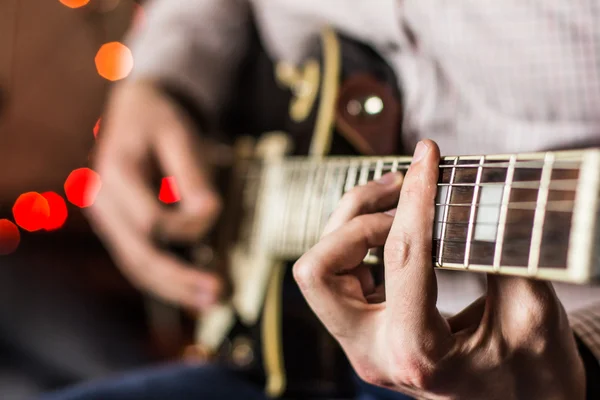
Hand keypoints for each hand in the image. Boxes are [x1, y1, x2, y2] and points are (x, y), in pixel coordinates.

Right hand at [88, 81, 221, 310]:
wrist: (135, 110)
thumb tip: (210, 213)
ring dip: (174, 290)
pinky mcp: (119, 228)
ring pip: (137, 267)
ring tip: (211, 303)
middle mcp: (103, 203)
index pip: (151, 221)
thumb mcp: (180, 134)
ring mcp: (108, 219)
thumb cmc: (159, 119)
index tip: (216, 210)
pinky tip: (191, 292)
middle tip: (219, 293)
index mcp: (114, 174)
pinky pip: (140, 261)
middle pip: (139, 255)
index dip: (187, 225)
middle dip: (180, 279)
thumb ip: (193, 175)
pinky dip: (165, 280)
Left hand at [294, 140, 584, 398]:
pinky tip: (394, 226)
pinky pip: (339, 276)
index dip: (416, 199)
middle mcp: (372, 351)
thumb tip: (475, 196)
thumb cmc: (533, 375)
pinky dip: (359, 242)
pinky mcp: (363, 332)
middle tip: (403, 188)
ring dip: (352, 224)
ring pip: (320, 270)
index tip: (428, 157)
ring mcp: (361, 344)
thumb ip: (500, 253)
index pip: (402, 258)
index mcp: (416, 352)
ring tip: (398, 196)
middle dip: (356, 217)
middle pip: (319, 269)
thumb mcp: (532, 315)